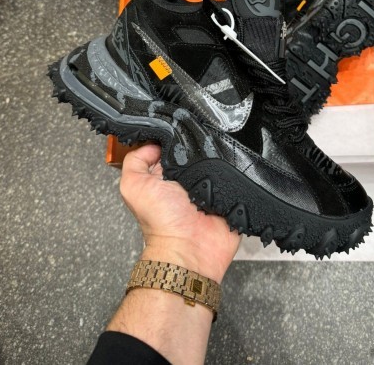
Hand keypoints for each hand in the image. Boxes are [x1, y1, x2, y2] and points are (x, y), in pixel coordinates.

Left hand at [120, 144, 240, 282]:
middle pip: (198, 150)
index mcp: (167, 175)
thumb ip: (136, 161)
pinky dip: (237, 170)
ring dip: (220, 155)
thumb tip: (155, 143)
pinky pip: (238, 176)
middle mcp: (189, 179)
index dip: (176, 136)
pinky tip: (233, 163)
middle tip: (203, 135)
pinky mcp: (231, 194)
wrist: (190, 250)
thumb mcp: (134, 187)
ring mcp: (211, 187)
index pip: (173, 146)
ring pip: (219, 159)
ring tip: (218, 151)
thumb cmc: (161, 222)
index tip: (181, 124)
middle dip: (200, 142)